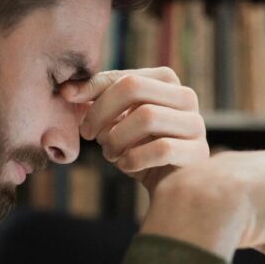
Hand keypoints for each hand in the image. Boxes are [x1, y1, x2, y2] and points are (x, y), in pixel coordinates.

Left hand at [60, 67, 208, 194]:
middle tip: (88, 134)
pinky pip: (161, 149)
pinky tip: (126, 166)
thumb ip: (98, 101)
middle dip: (102, 111)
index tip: (66, 98)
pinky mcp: (198, 152)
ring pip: (147, 116)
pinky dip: (134, 159)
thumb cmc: (139, 149)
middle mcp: (186, 97)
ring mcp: (195, 124)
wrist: (168, 187)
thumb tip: (66, 91)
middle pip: (134, 88)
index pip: (124, 76)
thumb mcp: (116, 121)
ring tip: (110, 154)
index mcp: (166, 82)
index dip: (92, 88)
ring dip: (117, 139)